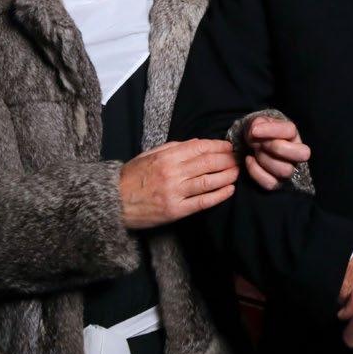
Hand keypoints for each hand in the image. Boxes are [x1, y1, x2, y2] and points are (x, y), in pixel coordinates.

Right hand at [120, 139, 237, 229]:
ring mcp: (175, 192)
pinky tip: (229, 190)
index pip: (200, 147)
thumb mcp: (150, 154)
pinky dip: (219, 195)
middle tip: (238, 159)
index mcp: (167, 156)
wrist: (114, 202)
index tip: (229, 147)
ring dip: (227, 175)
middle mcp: (173, 172)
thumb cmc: (133, 176)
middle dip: (227, 159)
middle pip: (208, 163)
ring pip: (208, 181)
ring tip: (237, 172)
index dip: (218, 146)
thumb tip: (198, 143)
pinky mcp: (176, 210)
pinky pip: (202, 202)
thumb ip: (174, 147)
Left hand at [243, 115, 309, 189]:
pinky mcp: (278, 182)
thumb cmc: (258, 132)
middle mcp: (296, 154)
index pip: (291, 131)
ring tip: (255, 151)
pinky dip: (256, 171)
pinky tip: (250, 159)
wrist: (250, 144)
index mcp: (293, 135)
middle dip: (276, 147)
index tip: (254, 130)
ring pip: (285, 171)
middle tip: (261, 143)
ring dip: (264, 159)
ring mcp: (289, 169)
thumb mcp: (257, 122)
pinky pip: (271, 183)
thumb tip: (256, 130)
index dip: (272, 130)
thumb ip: (258, 123)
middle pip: (301, 155)